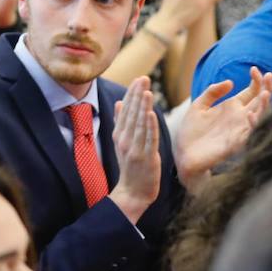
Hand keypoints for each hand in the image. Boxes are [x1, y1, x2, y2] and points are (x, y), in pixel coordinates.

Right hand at [108, 76, 160, 222]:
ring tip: (147, 91)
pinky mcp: (146, 157)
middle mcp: (125, 139)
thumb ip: (121, 122)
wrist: (132, 192)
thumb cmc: (130, 167)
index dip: (132, 94)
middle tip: (144, 78)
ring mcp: (134, 148)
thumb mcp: (122, 143)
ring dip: (143, 107)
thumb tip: (119, 103)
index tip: (139, 79)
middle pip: (132, 113)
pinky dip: (149, 126)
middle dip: (137, 95)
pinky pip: (148, 139)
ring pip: (140, 124)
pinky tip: (151, 114)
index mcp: (120, 134)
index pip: (126, 110)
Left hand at [174, 67, 271, 191]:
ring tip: (265, 94)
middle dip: (267, 88)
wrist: (183, 155)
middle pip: (260, 101)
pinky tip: (251, 115)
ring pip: (259, 117)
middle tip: (269, 76)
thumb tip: (231, 82)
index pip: (252, 91)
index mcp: (232, 108)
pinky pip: (248, 134)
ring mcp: (239, 130)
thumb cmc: (191, 132)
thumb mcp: (198, 106)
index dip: (256, 80)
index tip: (253, 68)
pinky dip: (252, 125)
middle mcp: (240, 118)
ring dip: (264, 106)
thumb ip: (212, 92)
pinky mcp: (235, 144)